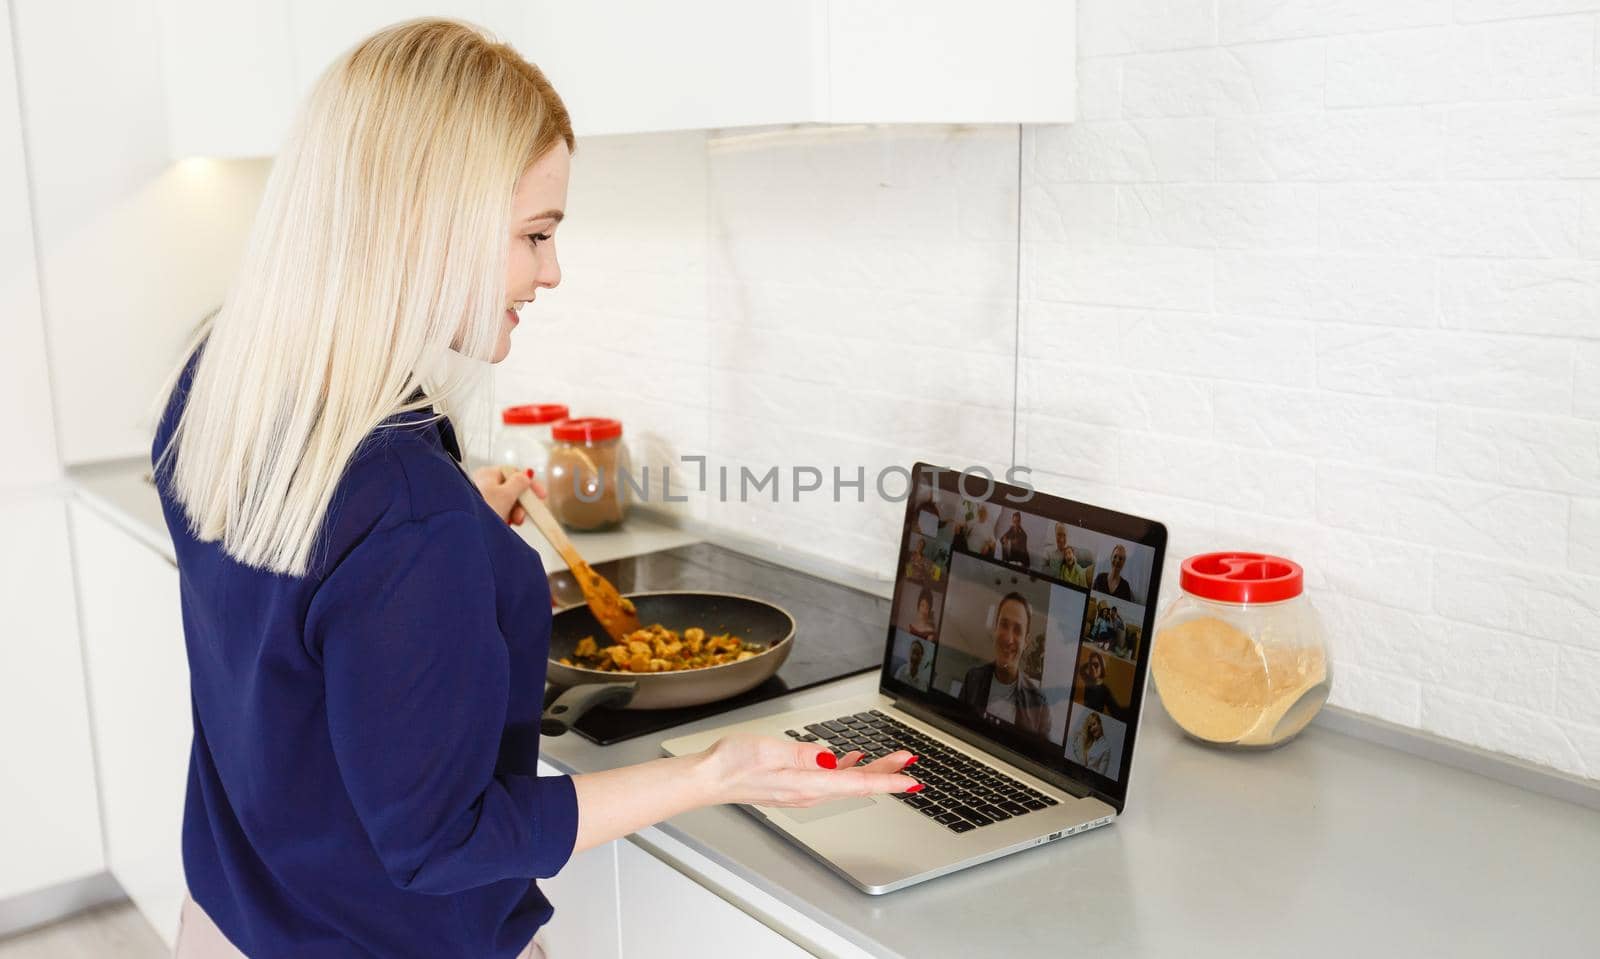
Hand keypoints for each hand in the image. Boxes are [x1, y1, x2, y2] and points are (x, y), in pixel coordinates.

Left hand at [470, 466, 545, 525]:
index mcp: (488, 473)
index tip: (541, 495)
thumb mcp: (506, 494)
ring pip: (506, 501)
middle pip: (511, 489)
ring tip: (514, 521)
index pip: (515, 473)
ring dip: (514, 512)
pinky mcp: (481, 511)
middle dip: (521, 503)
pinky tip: (505, 523)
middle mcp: (483, 483)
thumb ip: (520, 482)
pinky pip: (499, 510)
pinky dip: (505, 516)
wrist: (466, 529)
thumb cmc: (482, 508)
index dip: (530, 484)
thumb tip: (527, 475)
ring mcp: (481, 497)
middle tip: (524, 513)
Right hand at [691, 733, 919, 807]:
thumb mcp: (770, 749)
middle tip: (908, 760)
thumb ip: (804, 753)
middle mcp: (808, 792)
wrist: (709, 778)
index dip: (888, 781)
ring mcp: (802, 791)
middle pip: (857, 784)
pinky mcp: (794, 785)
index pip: (857, 784)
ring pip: (847, 782)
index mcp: (806, 784)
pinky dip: (848, 771)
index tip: (910, 780)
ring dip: (870, 771)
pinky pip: (830, 780)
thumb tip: (830, 757)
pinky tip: (852, 761)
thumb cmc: (732, 763)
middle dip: (886, 772)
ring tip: (890, 760)